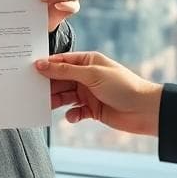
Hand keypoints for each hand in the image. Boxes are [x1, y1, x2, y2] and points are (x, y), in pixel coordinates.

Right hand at [33, 51, 161, 135]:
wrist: (145, 110)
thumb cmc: (123, 86)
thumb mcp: (92, 74)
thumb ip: (65, 71)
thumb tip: (42, 65)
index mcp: (88, 62)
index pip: (62, 61)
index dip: (47, 65)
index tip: (31, 70)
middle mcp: (87, 76)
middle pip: (61, 79)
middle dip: (49, 85)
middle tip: (34, 91)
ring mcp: (90, 93)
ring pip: (66, 96)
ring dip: (57, 101)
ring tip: (47, 105)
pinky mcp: (93, 110)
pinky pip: (76, 111)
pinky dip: (71, 114)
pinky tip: (72, 116)